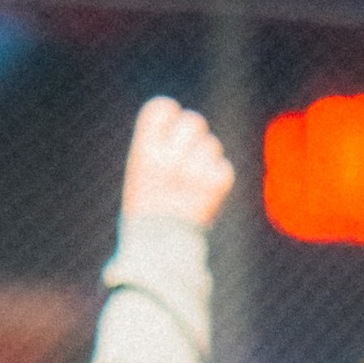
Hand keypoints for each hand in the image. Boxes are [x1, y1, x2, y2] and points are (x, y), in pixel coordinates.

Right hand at [122, 96, 233, 232]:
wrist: (158, 255)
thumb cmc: (146, 212)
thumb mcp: (140, 175)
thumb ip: (159, 146)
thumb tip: (184, 121)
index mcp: (143, 153)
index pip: (162, 108)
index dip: (169, 116)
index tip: (168, 131)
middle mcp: (168, 158)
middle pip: (194, 122)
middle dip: (193, 138)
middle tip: (184, 161)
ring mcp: (193, 171)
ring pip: (211, 146)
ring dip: (205, 161)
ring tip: (191, 185)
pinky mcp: (216, 185)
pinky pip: (223, 169)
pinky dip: (216, 182)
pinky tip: (203, 197)